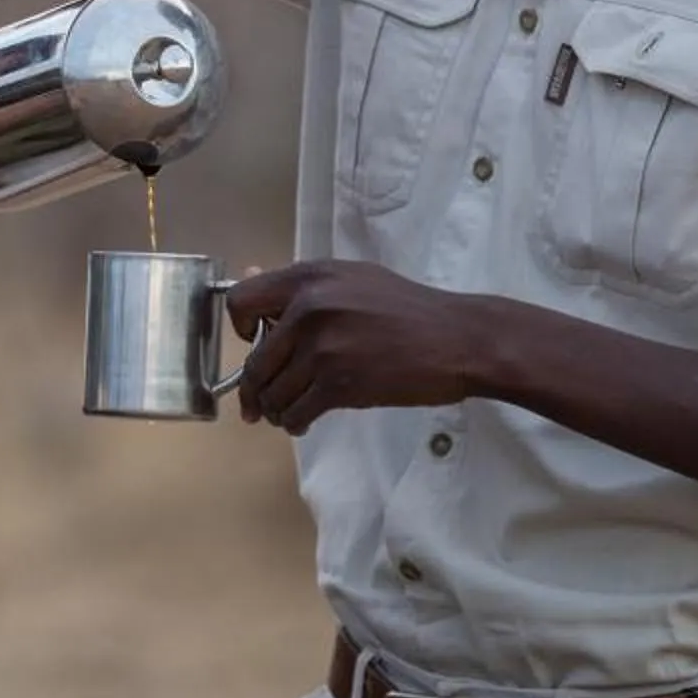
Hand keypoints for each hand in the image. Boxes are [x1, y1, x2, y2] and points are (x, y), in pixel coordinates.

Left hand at [225, 260, 491, 435]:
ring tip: (289, 412)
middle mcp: (308, 308)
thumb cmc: (407, 309)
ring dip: (275, 410)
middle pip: (255, 362)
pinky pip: (295, 413)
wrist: (457, 339)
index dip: (239, 329)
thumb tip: (249, 274)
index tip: (252, 345)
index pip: (241, 301)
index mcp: (309, 277)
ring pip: (272, 393)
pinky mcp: (339, 385)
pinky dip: (295, 422)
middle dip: (255, 390)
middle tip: (259, 405)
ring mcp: (323, 348)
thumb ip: (302, 285)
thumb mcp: (352, 279)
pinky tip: (304, 420)